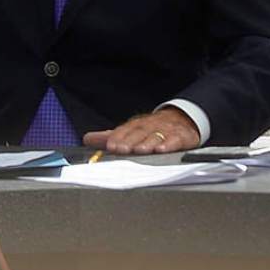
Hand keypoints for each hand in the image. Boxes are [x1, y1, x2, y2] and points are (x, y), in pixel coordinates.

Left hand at [83, 106, 200, 154]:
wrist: (181, 119)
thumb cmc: (151, 128)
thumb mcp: (130, 131)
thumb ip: (109, 136)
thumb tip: (87, 139)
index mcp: (135, 126)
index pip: (124, 131)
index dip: (117, 138)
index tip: (110, 146)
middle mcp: (149, 126)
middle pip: (138, 133)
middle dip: (129, 141)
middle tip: (122, 149)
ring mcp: (166, 130)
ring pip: (155, 136)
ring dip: (147, 143)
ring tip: (140, 150)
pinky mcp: (181, 136)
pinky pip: (175, 139)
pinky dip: (169, 144)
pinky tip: (163, 149)